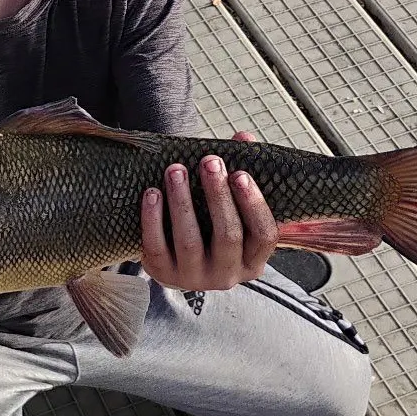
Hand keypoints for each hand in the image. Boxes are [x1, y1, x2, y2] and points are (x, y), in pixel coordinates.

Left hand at [140, 132, 277, 291]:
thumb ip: (241, 176)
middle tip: (210, 161)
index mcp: (253, 260)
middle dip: (218, 195)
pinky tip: (152, 192)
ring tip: (176, 170)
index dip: (253, 203)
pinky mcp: (164, 275)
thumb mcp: (233, 208)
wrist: (180, 263)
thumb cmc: (213, 228)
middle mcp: (227, 275)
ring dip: (182, 201)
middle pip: (228, 235)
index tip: (240, 173)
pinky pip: (157, 247)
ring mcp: (194, 278)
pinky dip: (153, 218)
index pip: (264, 235)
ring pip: (189, 241)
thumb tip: (243, 137)